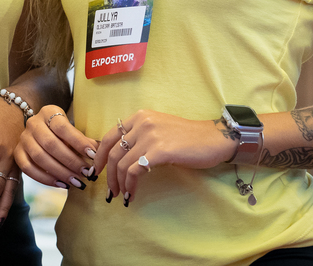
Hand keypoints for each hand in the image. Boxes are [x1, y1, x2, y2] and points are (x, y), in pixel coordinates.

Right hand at [14, 105, 98, 190]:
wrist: (41, 131)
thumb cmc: (63, 133)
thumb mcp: (73, 132)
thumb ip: (84, 142)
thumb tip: (100, 155)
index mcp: (48, 112)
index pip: (63, 127)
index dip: (78, 142)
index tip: (93, 155)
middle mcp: (33, 123)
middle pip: (50, 144)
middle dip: (70, 161)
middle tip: (86, 173)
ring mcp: (23, 138)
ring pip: (39, 157)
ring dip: (60, 172)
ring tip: (76, 182)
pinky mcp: (18, 153)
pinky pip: (28, 168)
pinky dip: (45, 179)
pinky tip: (61, 184)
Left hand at [97, 110, 235, 205]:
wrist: (215, 139)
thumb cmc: (189, 138)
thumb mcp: (159, 130)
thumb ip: (140, 137)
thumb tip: (122, 157)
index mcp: (140, 116)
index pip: (110, 136)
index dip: (99, 156)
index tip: (97, 171)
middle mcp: (142, 122)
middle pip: (112, 151)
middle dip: (107, 174)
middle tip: (109, 190)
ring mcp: (150, 136)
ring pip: (122, 163)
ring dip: (118, 183)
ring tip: (121, 195)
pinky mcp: (159, 151)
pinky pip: (135, 171)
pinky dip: (130, 185)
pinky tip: (132, 194)